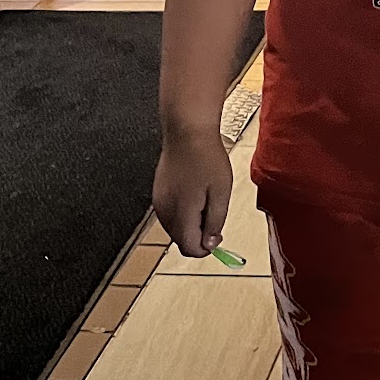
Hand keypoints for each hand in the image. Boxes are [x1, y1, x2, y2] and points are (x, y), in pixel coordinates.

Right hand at [153, 127, 232, 257]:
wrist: (187, 131)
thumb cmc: (205, 157)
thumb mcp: (221, 193)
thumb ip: (215, 221)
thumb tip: (210, 243)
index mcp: (181, 214)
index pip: (189, 248)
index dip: (206, 248)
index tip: (218, 236)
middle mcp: (164, 211)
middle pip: (181, 239)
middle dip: (199, 234)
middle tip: (214, 213)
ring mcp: (158, 201)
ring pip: (176, 227)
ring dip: (192, 222)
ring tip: (206, 198)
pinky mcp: (158, 192)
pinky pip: (171, 212)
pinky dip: (184, 211)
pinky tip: (195, 192)